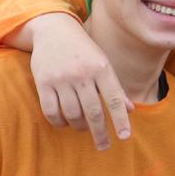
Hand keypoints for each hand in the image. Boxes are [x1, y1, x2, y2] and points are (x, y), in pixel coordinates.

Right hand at [27, 14, 132, 149]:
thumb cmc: (84, 51)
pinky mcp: (43, 82)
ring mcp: (62, 78)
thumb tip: (130, 110)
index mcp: (102, 68)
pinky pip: (51, 111)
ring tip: (83, 128)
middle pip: (93, 112)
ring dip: (79, 127)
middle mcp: (82, 73)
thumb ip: (115, 87)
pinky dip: (59, 122)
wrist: (54, 29)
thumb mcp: (104, 64)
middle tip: (104, 146)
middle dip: (100, 133)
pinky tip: (65, 123)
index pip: (114, 99)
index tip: (124, 137)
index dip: (120, 120)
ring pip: (72, 114)